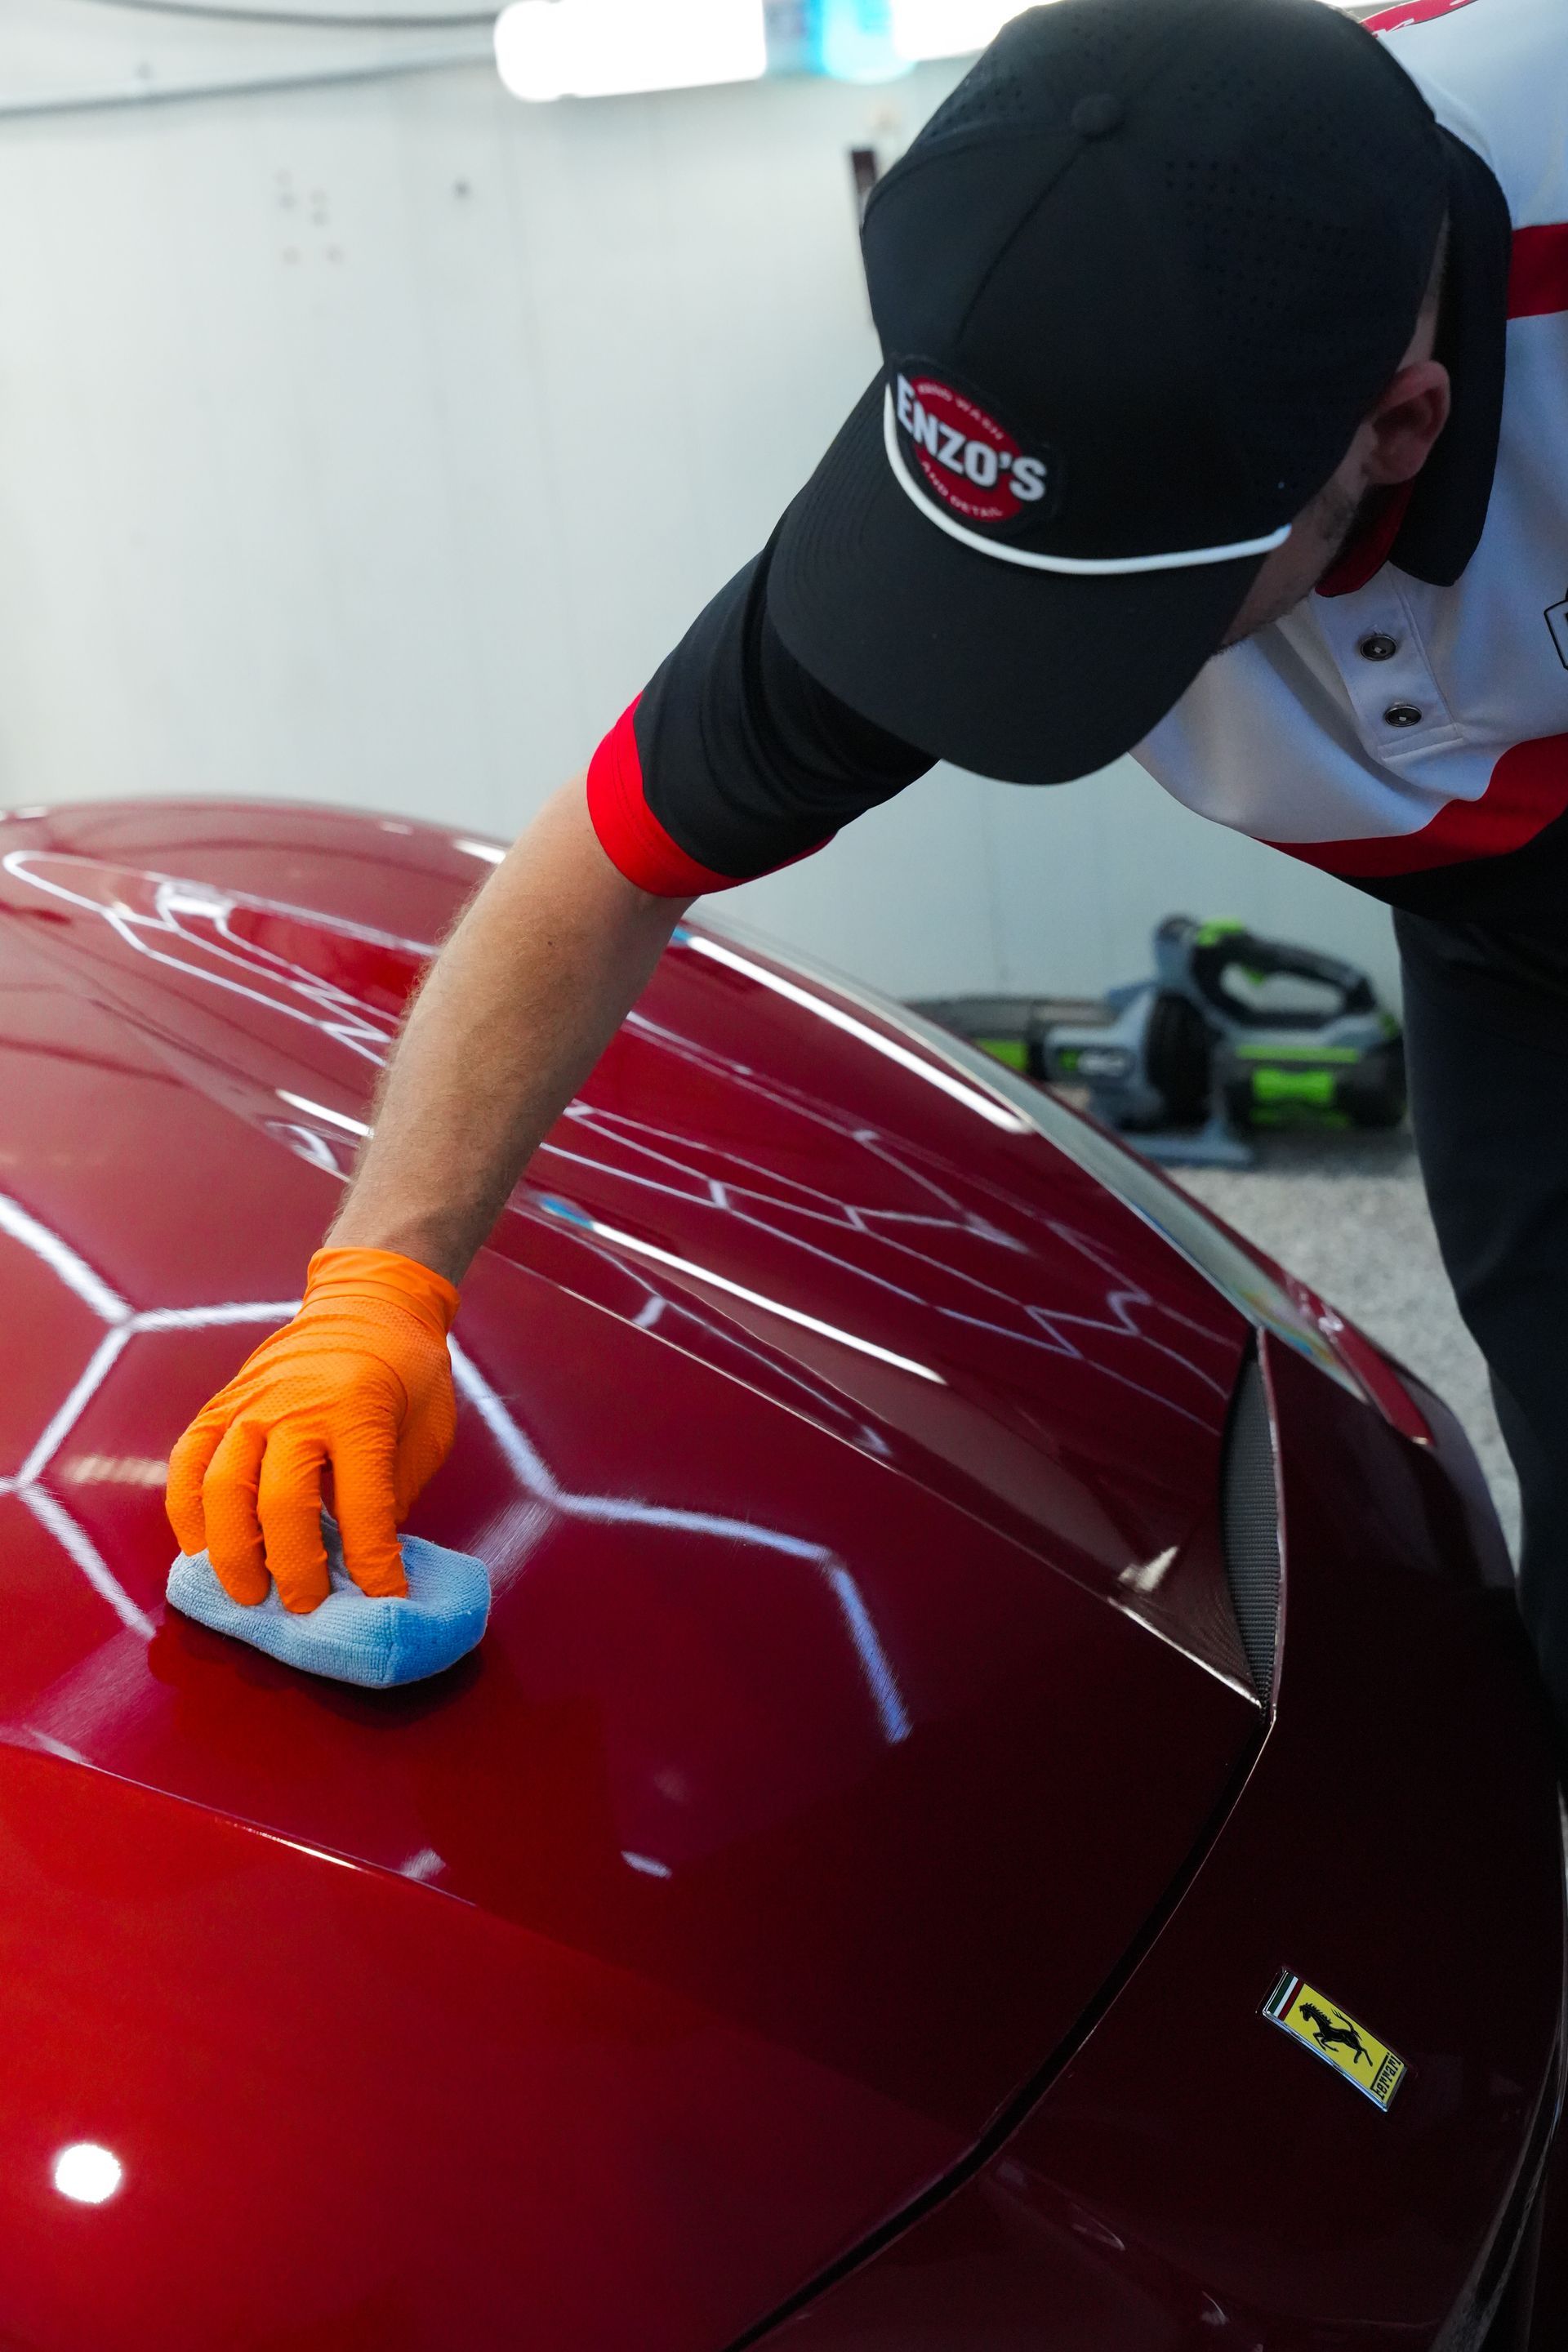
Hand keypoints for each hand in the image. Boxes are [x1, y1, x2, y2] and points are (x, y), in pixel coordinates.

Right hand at [166, 1248, 459, 1613]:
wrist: (368, 1305)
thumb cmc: (406, 1374)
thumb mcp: (425, 1430)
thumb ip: (391, 1494)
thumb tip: (361, 1563)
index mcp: (359, 1410)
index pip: (363, 1503)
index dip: (373, 1561)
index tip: (383, 1598)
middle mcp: (296, 1406)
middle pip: (279, 1501)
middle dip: (291, 1567)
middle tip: (304, 1608)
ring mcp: (249, 1404)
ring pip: (221, 1487)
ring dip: (230, 1551)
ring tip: (246, 1595)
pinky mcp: (220, 1406)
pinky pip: (188, 1463)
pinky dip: (187, 1512)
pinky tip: (199, 1549)